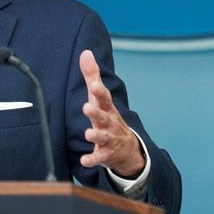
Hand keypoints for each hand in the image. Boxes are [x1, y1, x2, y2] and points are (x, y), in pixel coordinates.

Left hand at [78, 50, 144, 177]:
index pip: (104, 98)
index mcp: (107, 108)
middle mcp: (109, 123)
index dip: (100, 91)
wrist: (129, 149)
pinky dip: (92, 159)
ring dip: (96, 135)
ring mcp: (109, 140)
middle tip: (86, 107)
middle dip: (96, 113)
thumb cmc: (108, 117)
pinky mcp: (105, 155)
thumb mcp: (100, 97)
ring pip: (103, 137)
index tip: (94, 84)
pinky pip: (99, 158)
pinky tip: (84, 160)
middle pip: (103, 117)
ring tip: (88, 134)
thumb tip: (85, 52)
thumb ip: (92, 76)